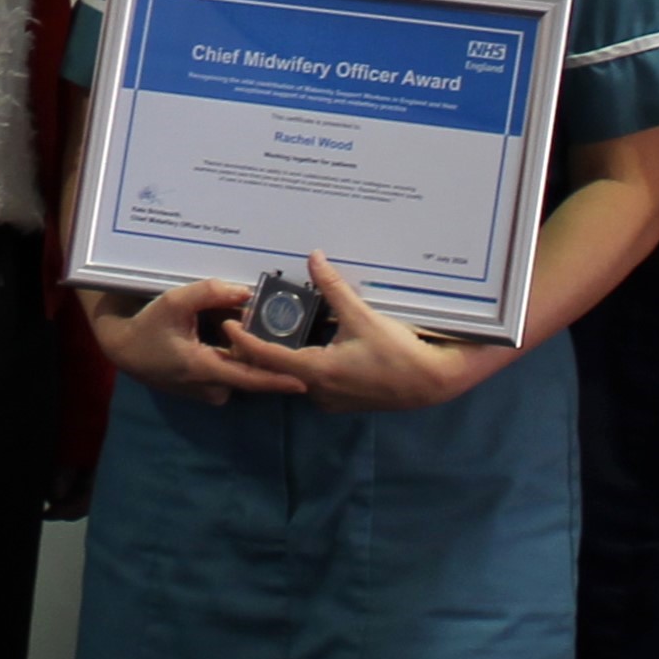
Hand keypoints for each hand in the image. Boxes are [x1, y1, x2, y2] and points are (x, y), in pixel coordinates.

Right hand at [87, 281, 292, 406]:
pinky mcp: (206, 390)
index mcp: (204, 369)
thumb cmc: (147, 326)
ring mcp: (208, 392)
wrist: (124, 350)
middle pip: (250, 373)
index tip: (304, 383)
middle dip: (265, 354)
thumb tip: (244, 291)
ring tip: (252, 328)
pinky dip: (235, 358)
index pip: (249, 378)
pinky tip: (229, 337)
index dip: (277, 381)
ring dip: (248, 354)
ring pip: (241, 372)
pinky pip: (230, 375)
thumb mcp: (173, 302)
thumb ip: (209, 293)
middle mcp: (210, 387)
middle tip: (280, 330)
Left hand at [224, 255, 507, 416]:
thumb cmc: (398, 353)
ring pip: (295, 375)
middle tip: (249, 320)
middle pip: (277, 369)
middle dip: (261, 346)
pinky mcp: (341, 400)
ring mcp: (329, 399)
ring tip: (274, 327)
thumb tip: (315, 258)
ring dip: (284, 355)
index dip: (243, 341)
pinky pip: (312, 381)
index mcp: (316, 372)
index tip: (226, 324)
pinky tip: (309, 342)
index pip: (266, 358)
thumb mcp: (363, 317)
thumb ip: (335, 288)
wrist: (431, 383)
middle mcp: (317, 392)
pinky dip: (304, 362)